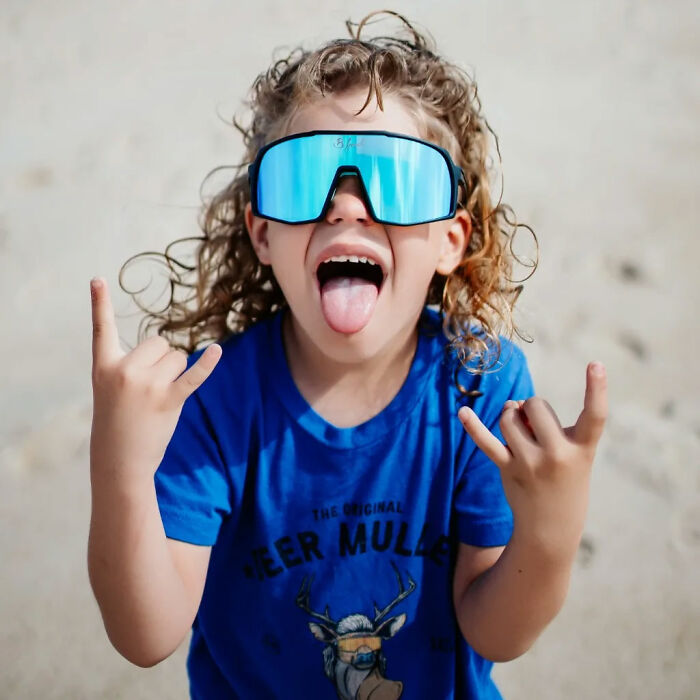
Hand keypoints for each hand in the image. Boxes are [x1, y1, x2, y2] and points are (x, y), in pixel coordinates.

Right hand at [89, 277, 221, 484]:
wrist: (119, 460)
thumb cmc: (117, 423)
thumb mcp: (109, 390)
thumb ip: (130, 366)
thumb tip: (170, 351)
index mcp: (104, 366)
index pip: (102, 329)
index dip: (100, 303)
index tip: (97, 278)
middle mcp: (124, 370)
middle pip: (160, 342)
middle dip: (163, 359)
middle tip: (150, 388)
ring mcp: (147, 385)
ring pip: (178, 357)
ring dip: (177, 373)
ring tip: (159, 398)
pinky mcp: (169, 400)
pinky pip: (193, 375)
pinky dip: (207, 364)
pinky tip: (217, 351)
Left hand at [458, 362, 607, 558]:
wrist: (551, 530)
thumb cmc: (565, 482)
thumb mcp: (571, 454)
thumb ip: (545, 425)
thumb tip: (512, 406)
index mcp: (583, 448)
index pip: (595, 415)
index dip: (597, 388)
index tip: (596, 363)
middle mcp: (558, 455)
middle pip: (535, 405)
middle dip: (531, 407)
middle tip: (536, 426)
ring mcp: (531, 463)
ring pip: (509, 417)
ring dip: (510, 417)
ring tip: (520, 434)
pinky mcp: (509, 469)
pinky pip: (487, 443)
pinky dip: (473, 427)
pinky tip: (461, 412)